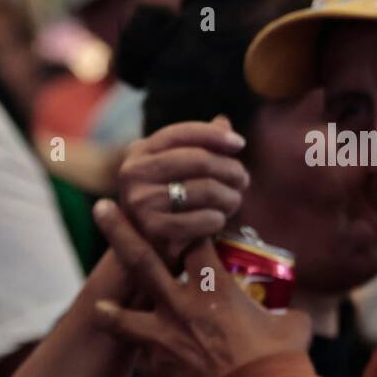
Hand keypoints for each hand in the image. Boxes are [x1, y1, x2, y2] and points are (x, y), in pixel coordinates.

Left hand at [90, 199, 310, 376]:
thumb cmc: (278, 362)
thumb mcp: (292, 328)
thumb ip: (285, 314)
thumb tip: (293, 316)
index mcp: (215, 287)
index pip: (195, 241)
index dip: (191, 228)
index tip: (187, 218)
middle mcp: (182, 305)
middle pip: (143, 259)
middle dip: (121, 232)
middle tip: (102, 208)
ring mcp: (164, 337)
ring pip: (122, 317)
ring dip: (108, 310)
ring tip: (97, 305)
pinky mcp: (156, 368)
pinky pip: (143, 360)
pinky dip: (146, 359)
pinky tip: (147, 362)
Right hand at [117, 116, 249, 260]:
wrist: (145, 254)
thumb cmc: (167, 206)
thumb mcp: (175, 172)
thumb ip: (198, 146)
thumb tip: (224, 122)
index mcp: (138, 152)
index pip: (183, 133)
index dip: (215, 135)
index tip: (239, 144)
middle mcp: (133, 173)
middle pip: (199, 160)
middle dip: (230, 168)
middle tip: (243, 180)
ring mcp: (140, 201)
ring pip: (206, 189)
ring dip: (230, 196)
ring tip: (234, 201)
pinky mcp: (153, 229)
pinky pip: (203, 219)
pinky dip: (218, 219)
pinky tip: (219, 219)